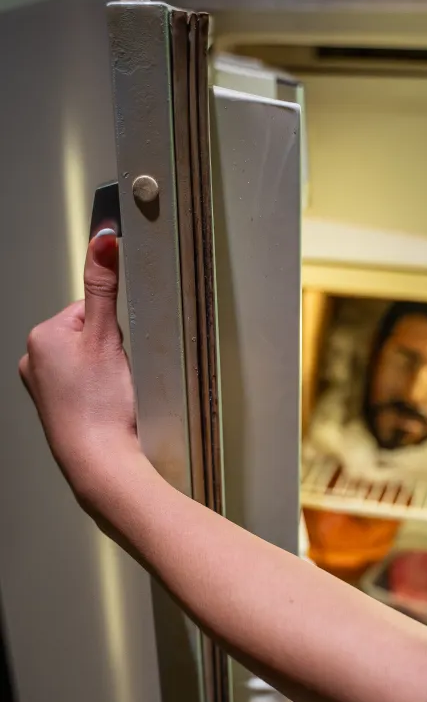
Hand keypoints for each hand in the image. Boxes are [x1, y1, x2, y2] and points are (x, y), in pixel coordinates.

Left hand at [19, 231, 140, 503]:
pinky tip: (106, 408)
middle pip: (88, 335)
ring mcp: (43, 388)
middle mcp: (34, 361)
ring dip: (106, 373)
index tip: (118, 352)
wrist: (99, 461)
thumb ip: (103, 287)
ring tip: (112, 395)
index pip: (87, 309)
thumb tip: (103, 240)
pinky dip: (100, 394)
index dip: (112, 328)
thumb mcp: (106, 336)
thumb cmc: (100, 406)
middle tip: (117, 376)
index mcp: (41, 337)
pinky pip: (85, 388)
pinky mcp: (57, 411)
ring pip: (88, 363)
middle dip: (109, 351)